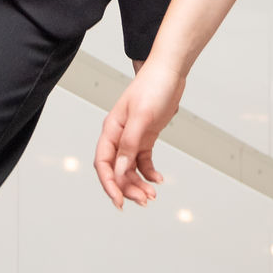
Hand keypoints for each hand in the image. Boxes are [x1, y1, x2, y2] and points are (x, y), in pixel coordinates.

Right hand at [94, 57, 184, 209]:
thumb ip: (129, 144)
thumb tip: (120, 169)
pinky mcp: (146, 137)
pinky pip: (143, 161)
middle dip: (128, 188)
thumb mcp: (141, 116)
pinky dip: (149, 172)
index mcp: (111, 129)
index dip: (109, 184)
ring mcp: (133, 137)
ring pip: (130, 168)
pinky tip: (158, 180)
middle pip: (117, 170)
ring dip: (138, 183)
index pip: (103, 163)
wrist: (170, 72)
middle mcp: (119, 135)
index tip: (119, 201)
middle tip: (144, 201)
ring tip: (151, 195)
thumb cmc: (153, 87)